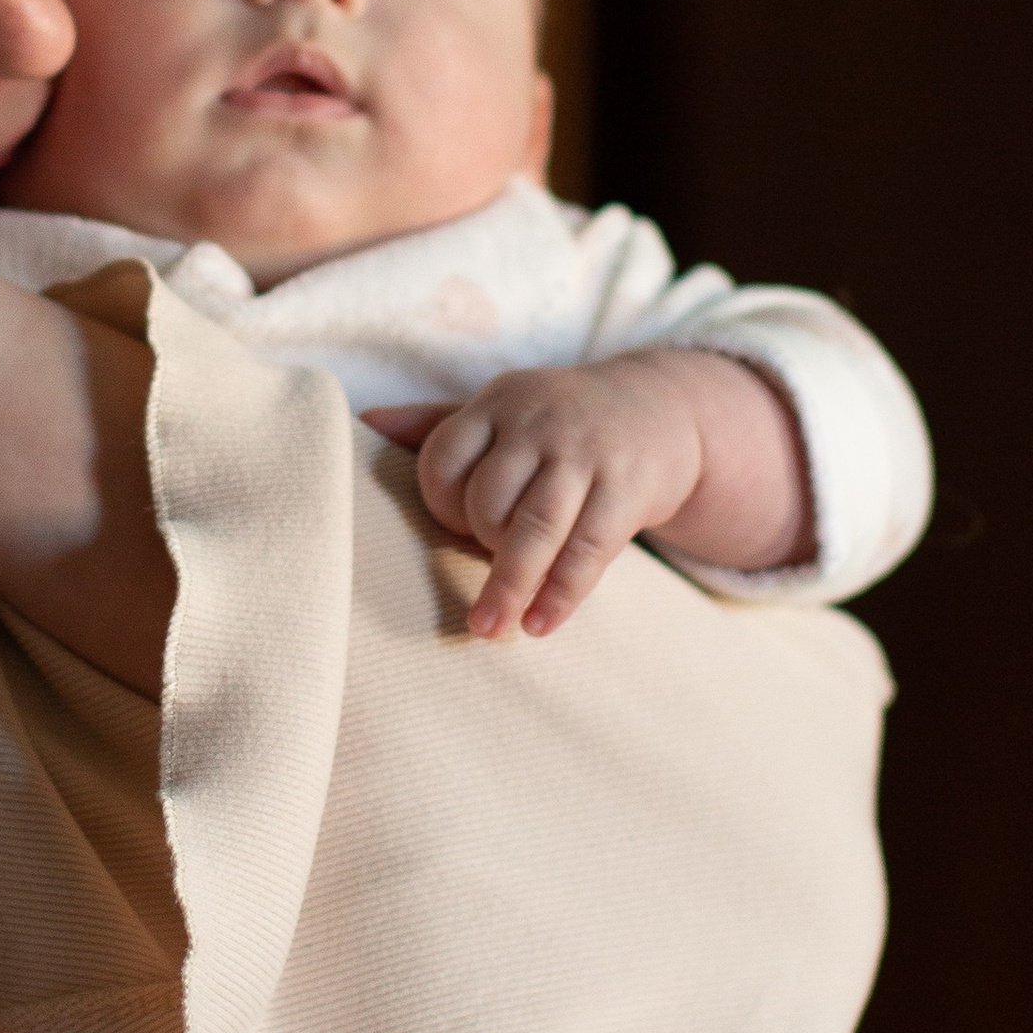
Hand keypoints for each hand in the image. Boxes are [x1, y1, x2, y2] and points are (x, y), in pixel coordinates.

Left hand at [364, 348, 811, 638]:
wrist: (664, 408)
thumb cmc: (558, 420)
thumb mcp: (502, 408)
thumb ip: (436, 422)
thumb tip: (368, 418)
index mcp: (499, 403)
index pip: (446, 458)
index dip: (440, 504)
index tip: (454, 530)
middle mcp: (541, 424)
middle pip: (490, 496)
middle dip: (479, 545)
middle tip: (478, 587)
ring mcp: (587, 455)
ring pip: (536, 527)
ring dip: (510, 585)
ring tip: (489, 629)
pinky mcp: (628, 488)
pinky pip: (589, 548)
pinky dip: (563, 593)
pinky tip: (540, 625)